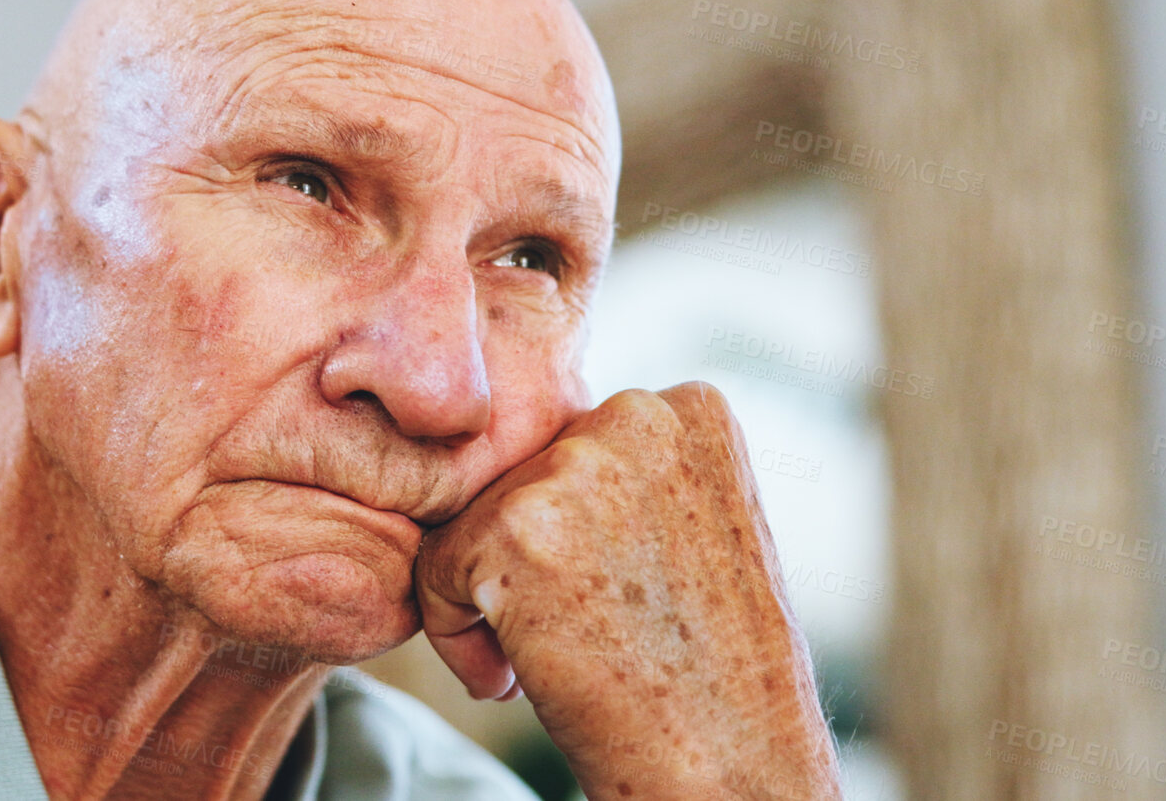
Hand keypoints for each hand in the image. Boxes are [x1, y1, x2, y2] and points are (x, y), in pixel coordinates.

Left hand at [414, 383, 840, 799]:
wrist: (730, 759)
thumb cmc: (717, 666)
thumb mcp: (701, 526)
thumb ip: (628, 472)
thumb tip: (533, 463)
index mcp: (689, 407)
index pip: (576, 449)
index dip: (581, 537)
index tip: (623, 598)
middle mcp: (635, 412)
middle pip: (520, 477)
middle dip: (533, 563)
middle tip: (592, 634)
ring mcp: (575, 464)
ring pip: (473, 521)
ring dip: (497, 601)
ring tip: (566, 657)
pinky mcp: (514, 525)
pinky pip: (435, 570)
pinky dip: (459, 638)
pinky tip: (521, 680)